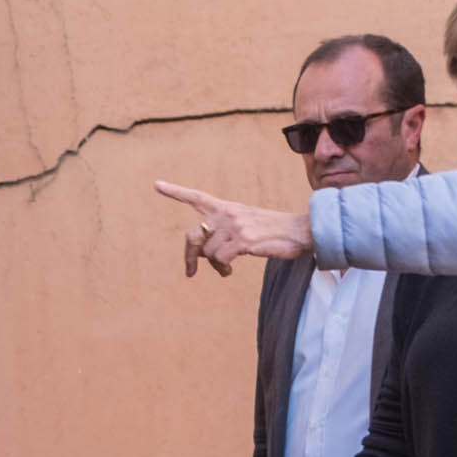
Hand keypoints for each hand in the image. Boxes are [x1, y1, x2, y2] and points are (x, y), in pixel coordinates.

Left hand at [154, 179, 314, 278]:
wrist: (300, 232)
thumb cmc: (273, 232)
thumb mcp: (246, 225)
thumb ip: (224, 232)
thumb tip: (205, 253)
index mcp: (227, 207)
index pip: (197, 197)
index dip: (175, 192)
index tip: (156, 185)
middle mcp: (228, 214)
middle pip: (193, 235)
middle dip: (189, 256)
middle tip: (190, 272)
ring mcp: (235, 226)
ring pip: (208, 252)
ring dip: (215, 266)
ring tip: (226, 270)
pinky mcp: (243, 240)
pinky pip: (220, 259)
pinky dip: (222, 269)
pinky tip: (230, 271)